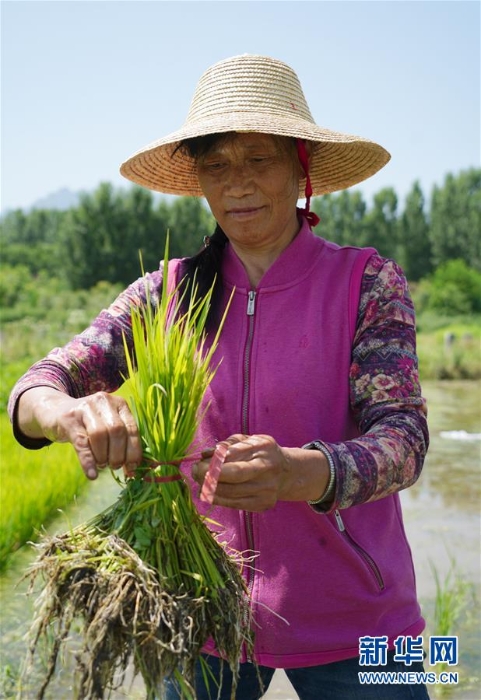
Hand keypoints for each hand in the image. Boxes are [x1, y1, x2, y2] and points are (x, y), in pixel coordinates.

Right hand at [18, 388, 142, 479]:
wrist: (55, 412)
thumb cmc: (88, 424)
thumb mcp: (107, 426)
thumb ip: (122, 442)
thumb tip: (134, 469)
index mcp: (119, 404)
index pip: (132, 428)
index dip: (134, 451)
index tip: (132, 467)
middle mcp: (103, 402)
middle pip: (117, 431)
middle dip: (119, 454)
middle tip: (115, 466)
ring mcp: (85, 408)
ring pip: (100, 435)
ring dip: (103, 456)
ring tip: (102, 465)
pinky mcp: (69, 419)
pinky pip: (81, 443)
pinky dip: (88, 462)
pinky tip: (92, 474)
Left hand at [192, 433, 291, 511]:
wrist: (286, 473)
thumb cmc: (260, 452)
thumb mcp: (248, 440)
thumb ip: (227, 444)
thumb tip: (206, 453)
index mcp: (263, 447)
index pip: (235, 454)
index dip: (214, 459)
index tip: (200, 460)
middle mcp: (268, 468)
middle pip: (233, 475)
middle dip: (209, 474)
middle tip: (195, 470)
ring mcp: (267, 489)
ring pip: (230, 492)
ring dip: (209, 487)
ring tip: (199, 480)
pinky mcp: (263, 504)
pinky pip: (234, 504)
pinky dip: (217, 498)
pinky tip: (207, 492)